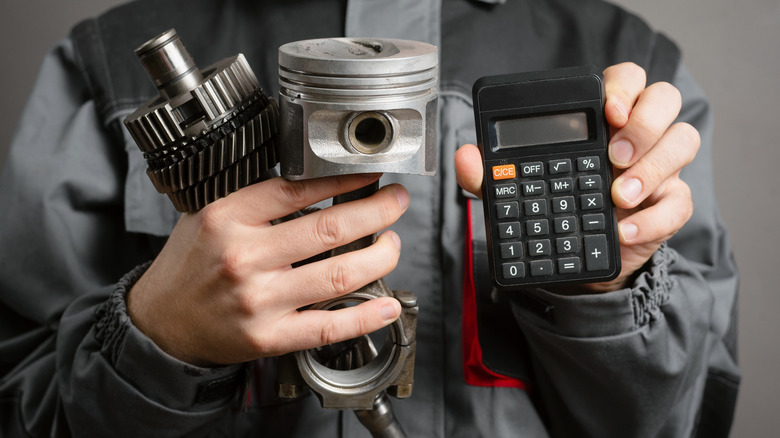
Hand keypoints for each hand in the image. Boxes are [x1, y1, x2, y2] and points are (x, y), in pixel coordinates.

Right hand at [127, 174, 408, 365]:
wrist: (161, 322)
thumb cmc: (191, 266)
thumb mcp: (212, 216)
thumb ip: (258, 200)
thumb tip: (320, 182)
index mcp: (229, 218)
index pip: (300, 189)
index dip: (345, 180)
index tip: (370, 176)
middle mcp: (244, 257)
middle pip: (330, 229)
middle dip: (377, 212)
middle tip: (395, 203)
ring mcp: (258, 300)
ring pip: (338, 276)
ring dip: (379, 257)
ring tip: (392, 245)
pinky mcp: (268, 337)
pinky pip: (327, 326)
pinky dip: (365, 316)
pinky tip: (387, 305)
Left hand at [455, 62, 699, 291]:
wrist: (575, 262)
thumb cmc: (550, 211)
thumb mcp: (514, 192)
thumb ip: (489, 174)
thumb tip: (465, 156)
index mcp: (602, 120)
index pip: (626, 80)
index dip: (623, 87)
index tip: (608, 110)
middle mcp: (637, 136)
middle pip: (665, 99)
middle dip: (644, 122)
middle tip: (614, 154)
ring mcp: (658, 168)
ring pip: (684, 141)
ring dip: (652, 167)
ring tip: (618, 195)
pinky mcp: (668, 204)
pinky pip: (679, 202)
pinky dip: (653, 217)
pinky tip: (624, 230)